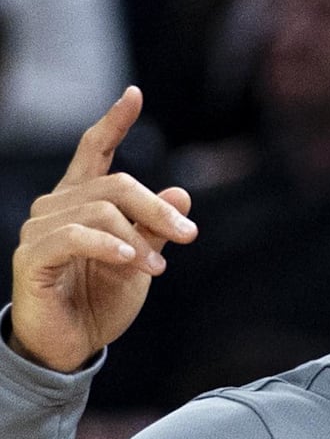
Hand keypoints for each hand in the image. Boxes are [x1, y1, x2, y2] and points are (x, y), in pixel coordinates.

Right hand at [9, 87, 197, 372]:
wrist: (72, 343)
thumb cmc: (103, 297)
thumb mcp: (142, 259)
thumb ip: (157, 227)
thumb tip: (182, 195)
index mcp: (82, 199)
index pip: (94, 150)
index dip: (114, 122)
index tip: (134, 95)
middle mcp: (57, 206)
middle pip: (115, 184)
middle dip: (157, 208)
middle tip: (189, 236)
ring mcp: (40, 229)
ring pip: (99, 210)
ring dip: (138, 238)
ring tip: (157, 268)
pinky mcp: (32, 256)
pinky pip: (74, 236)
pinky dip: (108, 245)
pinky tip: (131, 259)